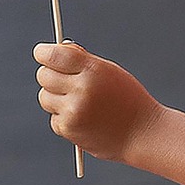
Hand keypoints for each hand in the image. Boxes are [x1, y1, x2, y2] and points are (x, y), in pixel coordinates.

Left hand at [33, 41, 162, 163]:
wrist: (143, 133)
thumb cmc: (128, 99)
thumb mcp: (110, 72)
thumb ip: (82, 61)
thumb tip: (55, 50)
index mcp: (93, 70)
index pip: (54, 55)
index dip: (43, 52)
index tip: (41, 53)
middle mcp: (81, 89)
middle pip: (43, 75)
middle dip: (50, 75)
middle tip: (62, 79)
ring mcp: (73, 110)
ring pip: (44, 97)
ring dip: (55, 98)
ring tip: (79, 103)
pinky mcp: (69, 129)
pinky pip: (53, 118)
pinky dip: (63, 118)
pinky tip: (84, 120)